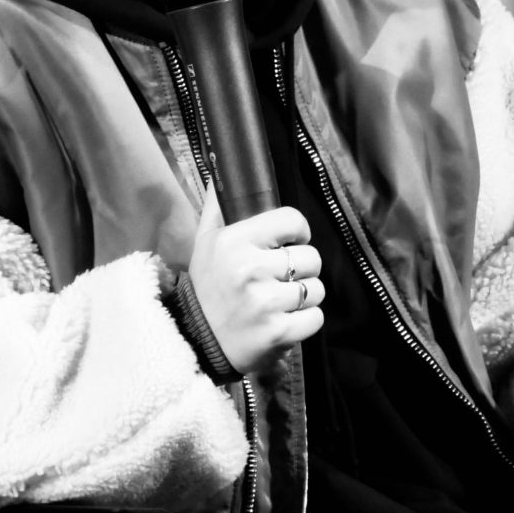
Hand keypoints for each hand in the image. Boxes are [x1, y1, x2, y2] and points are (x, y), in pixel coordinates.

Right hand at [189, 181, 323, 374]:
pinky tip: (285, 320)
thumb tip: (220, 170)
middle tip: (282, 277)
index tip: (291, 241)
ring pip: (316, 289)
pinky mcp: (278, 332)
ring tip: (281, 300)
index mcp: (234, 242)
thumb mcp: (204, 243)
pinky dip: (306, 321)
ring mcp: (265, 303)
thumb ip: (217, 207)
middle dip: (302, 268)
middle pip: (311, 257)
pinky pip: (316, 318)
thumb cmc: (207, 288)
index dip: (298, 231)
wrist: (196, 341)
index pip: (293, 220)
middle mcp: (250, 269)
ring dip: (305, 296)